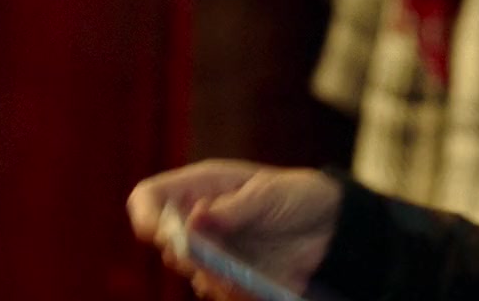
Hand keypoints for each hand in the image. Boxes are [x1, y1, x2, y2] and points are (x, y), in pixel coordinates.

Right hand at [127, 159, 342, 299]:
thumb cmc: (300, 195)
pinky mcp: (229, 275)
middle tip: (217, 256)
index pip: (150, 197)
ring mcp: (213, 250)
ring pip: (192, 272)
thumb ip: (234, 208)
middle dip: (188, 254)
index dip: (146, 214)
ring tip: (246, 269)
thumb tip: (195, 218)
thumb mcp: (270, 194)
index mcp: (202, 187)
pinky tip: (256, 279)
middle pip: (166, 243)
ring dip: (214, 275)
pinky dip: (232, 289)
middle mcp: (199, 221)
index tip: (160, 233)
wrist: (332, 226)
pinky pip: (216, 290)